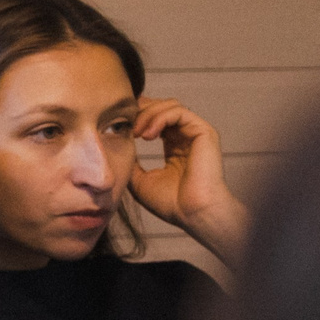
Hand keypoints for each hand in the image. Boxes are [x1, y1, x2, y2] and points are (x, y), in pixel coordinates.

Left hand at [125, 96, 248, 260]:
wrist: (193, 214)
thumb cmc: (171, 203)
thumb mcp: (139, 180)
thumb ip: (130, 161)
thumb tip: (115, 147)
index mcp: (174, 147)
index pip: (155, 119)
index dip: (136, 117)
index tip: (119, 127)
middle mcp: (186, 137)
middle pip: (161, 106)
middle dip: (140, 111)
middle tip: (125, 126)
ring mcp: (196, 134)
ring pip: (169, 105)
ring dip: (148, 114)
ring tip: (136, 132)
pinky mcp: (204, 132)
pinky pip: (179, 112)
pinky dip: (159, 117)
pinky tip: (147, 135)